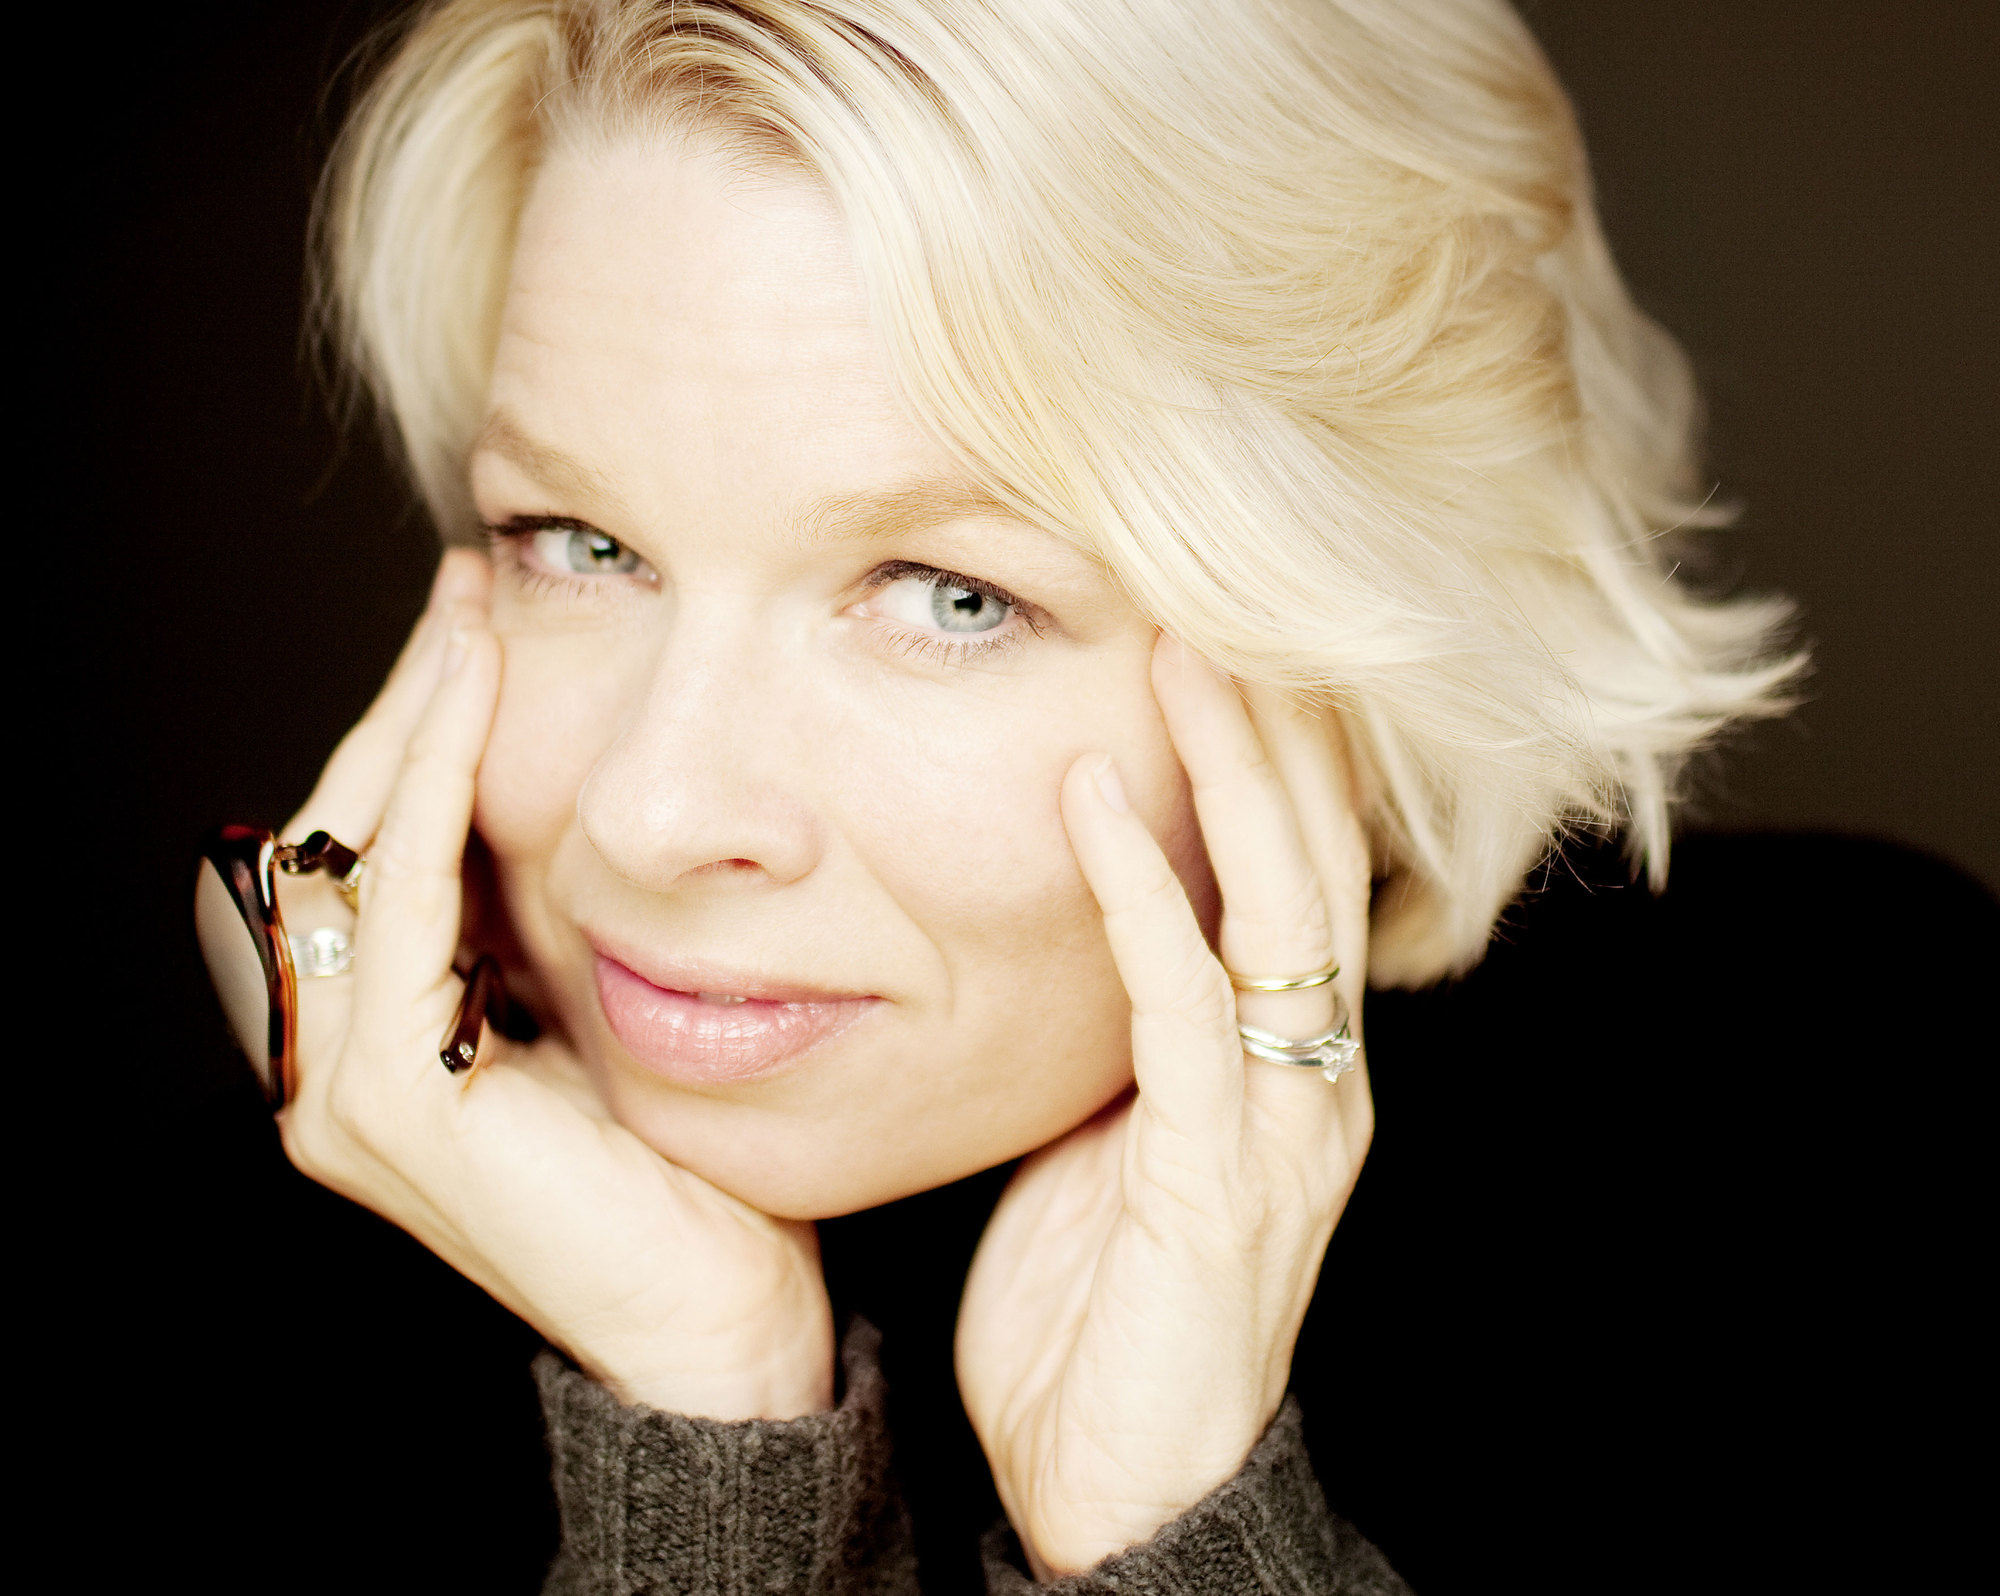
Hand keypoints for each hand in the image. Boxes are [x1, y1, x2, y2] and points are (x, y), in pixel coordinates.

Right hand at [269, 551, 832, 1418]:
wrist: (716, 1319)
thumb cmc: (677, 1170)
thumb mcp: (591, 1012)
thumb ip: (539, 925)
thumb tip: (558, 798)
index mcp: (373, 1042)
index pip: (365, 851)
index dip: (411, 733)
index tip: (476, 627)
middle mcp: (325, 1063)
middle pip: (336, 833)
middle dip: (405, 706)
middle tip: (467, 594)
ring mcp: (338, 1090)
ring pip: (349, 849)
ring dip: (411, 723)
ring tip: (472, 619)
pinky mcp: (387, 1105)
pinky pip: (400, 901)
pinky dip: (431, 790)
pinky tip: (481, 698)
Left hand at [954, 635, 1373, 1575]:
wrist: (1120, 1500)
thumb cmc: (1101, 1321)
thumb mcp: (1116, 1152)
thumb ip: (1130, 1046)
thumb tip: (1083, 937)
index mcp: (1292, 1068)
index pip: (1302, 875)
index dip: (1277, 755)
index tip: (1228, 635)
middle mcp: (1313, 1080)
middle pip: (1313, 859)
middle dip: (1275, 724)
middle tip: (1219, 588)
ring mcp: (1281, 1126)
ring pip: (1277, 906)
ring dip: (1230, 771)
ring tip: (1181, 648)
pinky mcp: (1215, 1177)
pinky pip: (1185, 1005)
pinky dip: (1138, 894)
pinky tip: (1085, 804)